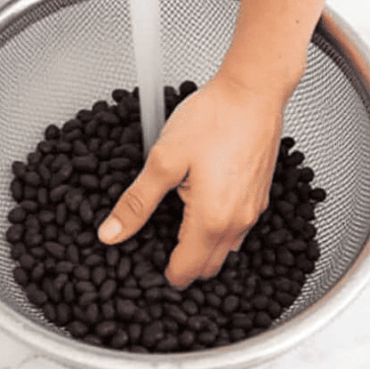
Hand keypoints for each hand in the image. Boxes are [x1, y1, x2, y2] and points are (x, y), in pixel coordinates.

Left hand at [96, 72, 284, 288]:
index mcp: (212, 219)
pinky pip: (237, 230)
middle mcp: (238, 221)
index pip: (187, 269)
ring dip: (201, 252)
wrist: (253, 92)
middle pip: (208, 266)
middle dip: (183, 268)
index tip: (143, 271)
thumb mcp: (163, 161)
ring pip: (225, 250)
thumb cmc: (212, 119)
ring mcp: (252, 209)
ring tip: (172, 235)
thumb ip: (137, 202)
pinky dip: (216, 233)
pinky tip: (197, 212)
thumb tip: (111, 234)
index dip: (164, 276)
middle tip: (154, 255)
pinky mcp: (258, 195)